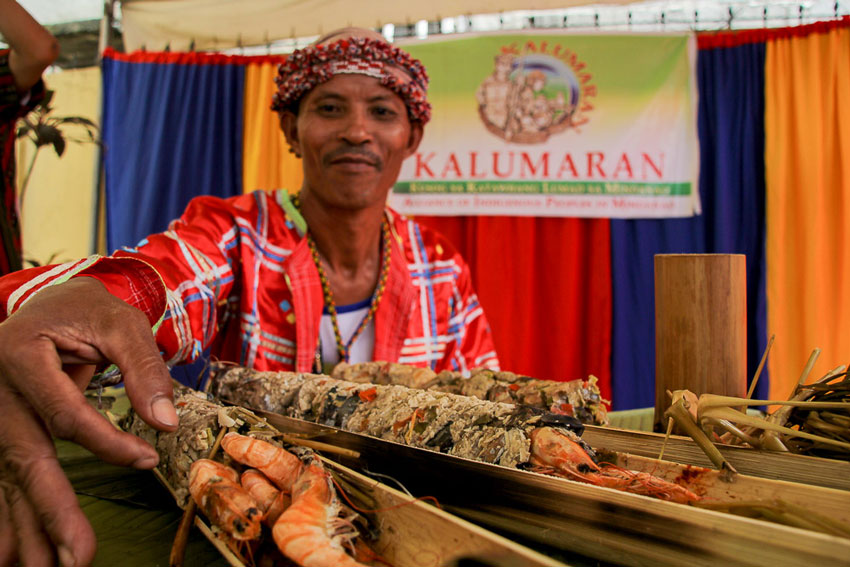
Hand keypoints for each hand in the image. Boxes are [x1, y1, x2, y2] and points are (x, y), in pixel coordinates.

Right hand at [0, 278, 177, 565]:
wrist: (48, 301)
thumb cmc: (87, 309)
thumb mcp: (120, 322)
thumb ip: (144, 368)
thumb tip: (166, 423)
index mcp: (22, 355)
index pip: (64, 414)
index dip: (106, 442)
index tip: (147, 459)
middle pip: (26, 457)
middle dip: (52, 510)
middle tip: (78, 557)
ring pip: (10, 476)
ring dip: (29, 526)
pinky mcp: (0, 431)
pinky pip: (4, 478)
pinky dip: (10, 516)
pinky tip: (15, 554)